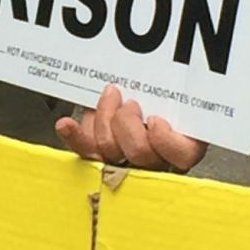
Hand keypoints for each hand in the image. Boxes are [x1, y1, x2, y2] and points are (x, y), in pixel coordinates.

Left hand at [54, 83, 205, 173]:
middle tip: (129, 104)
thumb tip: (157, 86)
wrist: (129, 97)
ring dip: (105, 118)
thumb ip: (167, 94)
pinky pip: (86, 153)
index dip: (165, 141)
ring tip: (110, 99)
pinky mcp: (99, 159)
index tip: (154, 120)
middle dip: (128, 123)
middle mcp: (157, 160)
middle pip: (139, 152)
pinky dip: (75, 136)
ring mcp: (126, 163)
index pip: (182, 156)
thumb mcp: (168, 93)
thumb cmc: (156, 97)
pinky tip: (66, 124)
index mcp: (183, 145)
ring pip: (110, 150)